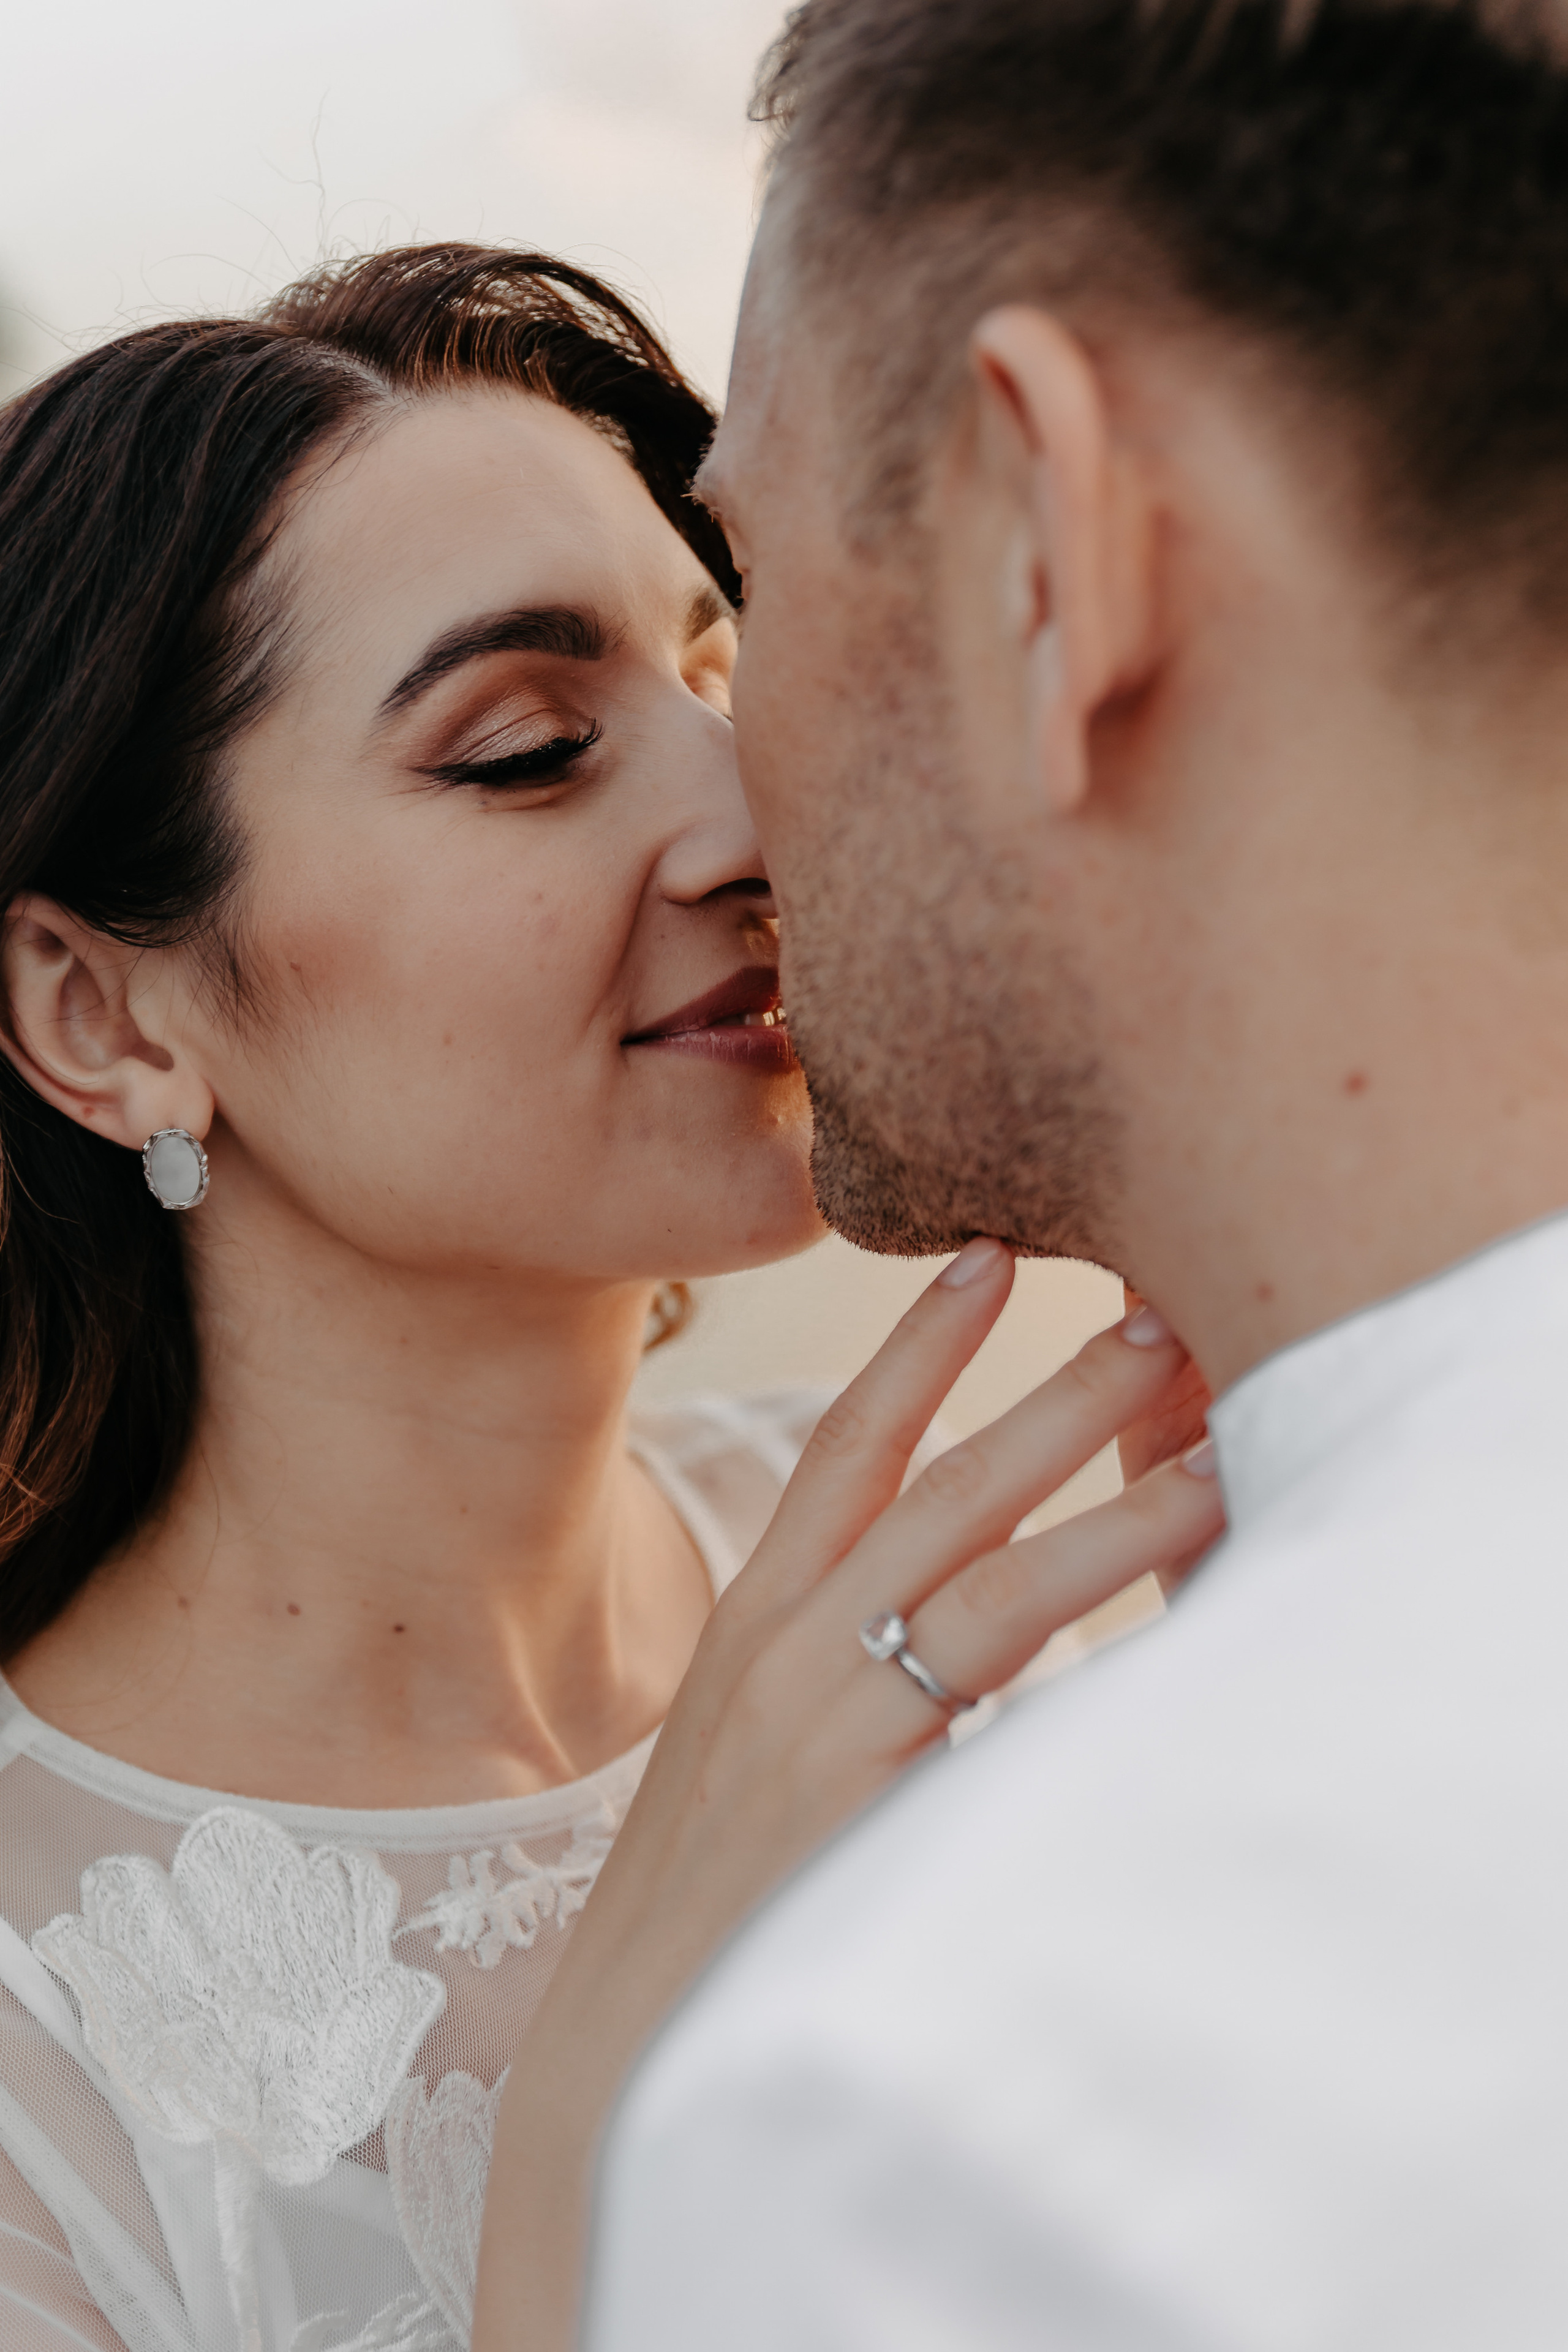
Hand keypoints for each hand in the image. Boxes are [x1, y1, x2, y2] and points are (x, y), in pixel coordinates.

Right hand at [472, 1242, 1222, 2351]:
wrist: (621, 2055)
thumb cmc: (707, 1912)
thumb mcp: (760, 1757)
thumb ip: (840, 1680)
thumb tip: (929, 1641)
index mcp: (755, 1619)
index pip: (845, 1446)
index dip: (919, 1346)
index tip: (989, 1260)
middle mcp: (784, 1638)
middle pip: (935, 1474)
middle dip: (1051, 1389)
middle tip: (1153, 1311)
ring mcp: (820, 1701)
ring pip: (986, 1553)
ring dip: (1104, 1478)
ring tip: (1207, 1429)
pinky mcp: (859, 1774)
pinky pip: (999, 1656)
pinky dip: (1092, 1593)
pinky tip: (1172, 1569)